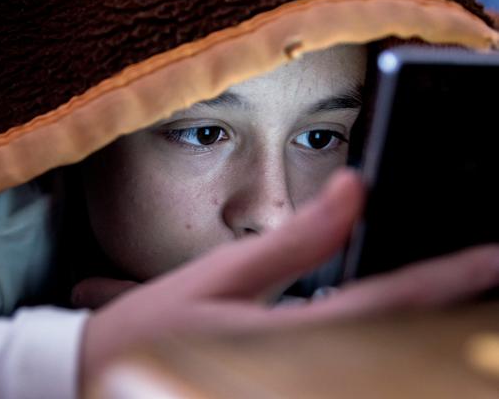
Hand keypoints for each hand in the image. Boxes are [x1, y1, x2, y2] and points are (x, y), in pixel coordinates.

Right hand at [79, 169, 498, 382]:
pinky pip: (354, 363)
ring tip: (463, 290)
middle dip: (455, 305)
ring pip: (389, 356)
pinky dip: (389, 340)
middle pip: (407, 339)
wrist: (110, 379)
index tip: (495, 252)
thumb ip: (295, 240)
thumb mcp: (221, 279)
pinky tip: (400, 318)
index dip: (453, 277)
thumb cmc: (158, 328)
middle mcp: (310, 367)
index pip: (392, 301)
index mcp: (295, 336)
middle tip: (488, 266)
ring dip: (431, 325)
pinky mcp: (288, 380)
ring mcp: (302, 379)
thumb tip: (353, 191)